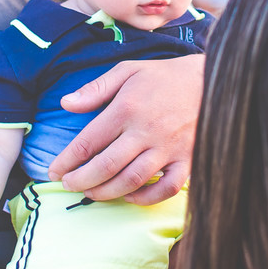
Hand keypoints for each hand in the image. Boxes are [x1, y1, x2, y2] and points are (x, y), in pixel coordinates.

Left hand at [48, 54, 202, 204]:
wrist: (214, 80)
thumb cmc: (165, 77)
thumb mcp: (127, 71)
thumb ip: (95, 89)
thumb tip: (65, 104)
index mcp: (126, 108)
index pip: (87, 142)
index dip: (66, 161)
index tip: (54, 171)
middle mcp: (146, 131)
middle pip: (106, 166)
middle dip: (81, 180)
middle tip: (68, 185)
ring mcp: (169, 148)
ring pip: (132, 180)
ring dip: (107, 192)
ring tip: (91, 193)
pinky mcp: (188, 159)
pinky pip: (166, 188)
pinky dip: (146, 197)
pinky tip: (131, 195)